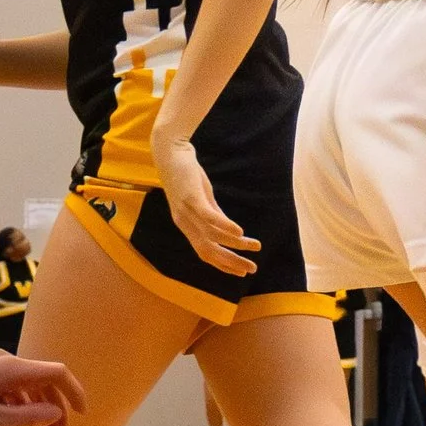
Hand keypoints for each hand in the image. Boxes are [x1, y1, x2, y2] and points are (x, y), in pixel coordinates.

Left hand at [0, 352, 84, 425]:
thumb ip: (29, 416)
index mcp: (11, 369)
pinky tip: (19, 423)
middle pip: (43, 380)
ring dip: (38, 408)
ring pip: (27, 385)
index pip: (56, 373)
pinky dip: (21, 404)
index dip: (73, 392)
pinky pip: (11, 386)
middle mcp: (5, 361)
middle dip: (55, 406)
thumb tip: (57, 412)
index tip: (81, 414)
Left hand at [152, 130, 258, 277]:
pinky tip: (240, 232)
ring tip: (254, 246)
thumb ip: (213, 214)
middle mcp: (185, 223)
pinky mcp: (192, 198)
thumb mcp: (202, 198)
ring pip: (213, 236)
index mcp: (187, 226)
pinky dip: (224, 227)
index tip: (241, 272)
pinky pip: (209, 217)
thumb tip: (229, 228)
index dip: (223, 265)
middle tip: (252, 268)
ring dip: (235, 244)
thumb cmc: (187, 175)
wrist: (170, 153)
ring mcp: (187, 212)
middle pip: (209, 251)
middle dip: (231, 262)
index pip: (205, 253)